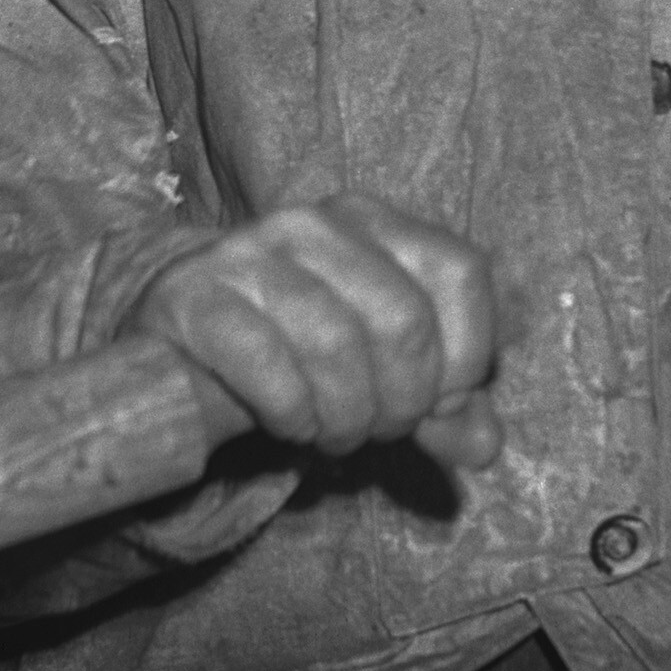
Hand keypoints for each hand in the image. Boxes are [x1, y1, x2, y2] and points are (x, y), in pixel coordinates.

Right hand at [130, 195, 502, 471]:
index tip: (439, 404)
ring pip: (335, 345)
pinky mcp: (195, 297)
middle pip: (403, 320)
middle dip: (402, 402)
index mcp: (377, 222)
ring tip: (337, 435)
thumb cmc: (303, 350)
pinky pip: (266, 365)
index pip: (461, 272)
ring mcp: (250, 252)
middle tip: (380, 431)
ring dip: (347, 417)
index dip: (465, 355)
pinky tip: (292, 426)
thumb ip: (444, 405)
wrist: (185, 336)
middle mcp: (317, 223)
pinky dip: (293, 415)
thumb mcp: (382, 369)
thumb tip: (485, 448)